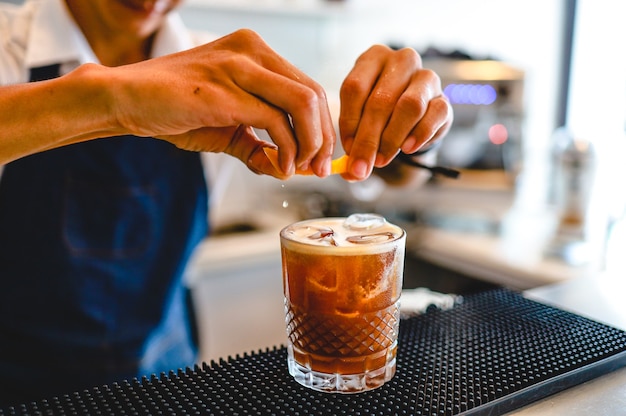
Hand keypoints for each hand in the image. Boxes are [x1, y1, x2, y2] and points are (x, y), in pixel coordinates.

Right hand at [108, 29, 335, 177]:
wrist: (125, 100)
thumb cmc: (174, 110)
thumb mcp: (226, 130)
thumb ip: (257, 146)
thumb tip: (284, 170)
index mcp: (255, 52)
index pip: (308, 88)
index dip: (323, 127)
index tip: (319, 159)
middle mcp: (252, 51)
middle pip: (314, 94)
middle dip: (323, 138)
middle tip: (318, 170)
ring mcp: (239, 66)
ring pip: (304, 102)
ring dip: (310, 143)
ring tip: (298, 169)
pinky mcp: (225, 89)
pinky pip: (275, 120)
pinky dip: (286, 149)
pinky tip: (278, 168)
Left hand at [338, 45, 452, 180]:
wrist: (412, 117)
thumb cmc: (378, 115)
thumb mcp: (359, 121)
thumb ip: (353, 144)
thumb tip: (350, 172)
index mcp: (373, 58)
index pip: (355, 87)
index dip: (349, 122)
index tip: (347, 150)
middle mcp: (401, 60)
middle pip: (381, 100)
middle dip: (368, 139)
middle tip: (361, 166)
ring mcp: (426, 77)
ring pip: (410, 106)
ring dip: (392, 138)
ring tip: (382, 160)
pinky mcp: (444, 99)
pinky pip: (434, 116)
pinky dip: (419, 135)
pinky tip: (407, 149)